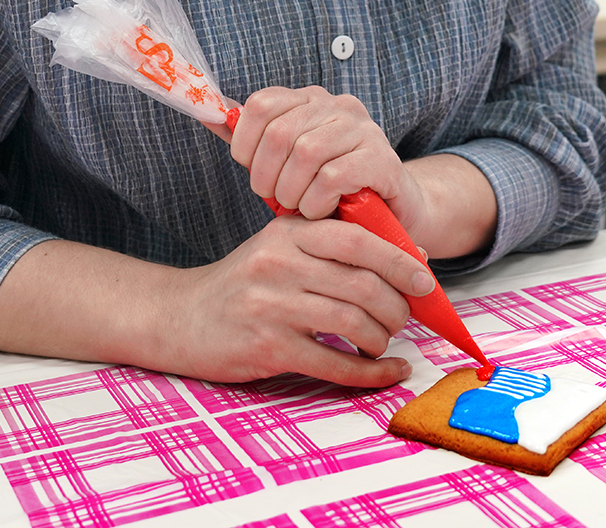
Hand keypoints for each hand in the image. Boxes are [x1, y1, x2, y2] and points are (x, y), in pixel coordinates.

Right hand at [158, 215, 434, 384]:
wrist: (179, 317)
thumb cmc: (245, 283)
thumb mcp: (281, 247)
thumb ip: (335, 245)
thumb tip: (411, 254)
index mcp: (287, 232)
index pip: (357, 239)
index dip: (399, 259)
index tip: (425, 279)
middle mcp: (278, 265)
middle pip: (362, 284)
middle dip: (397, 306)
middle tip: (403, 318)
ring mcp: (271, 307)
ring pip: (353, 323)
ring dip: (383, 338)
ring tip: (384, 341)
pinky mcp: (267, 348)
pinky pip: (334, 364)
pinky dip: (371, 372)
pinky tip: (386, 371)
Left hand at [229, 86, 415, 224]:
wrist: (391, 212)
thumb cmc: (331, 190)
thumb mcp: (285, 164)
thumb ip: (252, 141)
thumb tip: (209, 116)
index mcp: (310, 100)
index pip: (261, 105)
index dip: (245, 143)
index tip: (251, 170)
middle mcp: (338, 105)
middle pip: (279, 132)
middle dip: (267, 176)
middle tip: (275, 199)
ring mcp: (363, 129)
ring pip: (305, 153)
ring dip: (293, 192)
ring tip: (299, 207)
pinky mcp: (382, 158)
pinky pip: (333, 176)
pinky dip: (317, 201)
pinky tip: (322, 211)